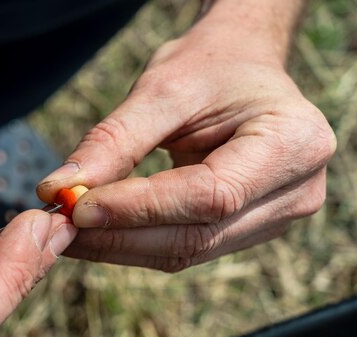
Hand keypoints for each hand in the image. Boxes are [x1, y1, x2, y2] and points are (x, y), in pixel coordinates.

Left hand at [37, 4, 334, 271]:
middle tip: (59, 228)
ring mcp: (276, 218)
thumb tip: (59, 190)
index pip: (211, 195)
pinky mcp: (247, 229)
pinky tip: (98, 231)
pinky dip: (136, 242)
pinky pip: (186, 247)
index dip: (139, 208)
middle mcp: (297, 192)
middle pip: (198, 236)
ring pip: (188, 250)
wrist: (241, 67)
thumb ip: (114, 140)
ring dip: (121, 246)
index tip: (77, 207)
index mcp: (294, 144)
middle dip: (120, 236)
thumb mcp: (163, 88)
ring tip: (69, 232)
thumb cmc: (210, 66)